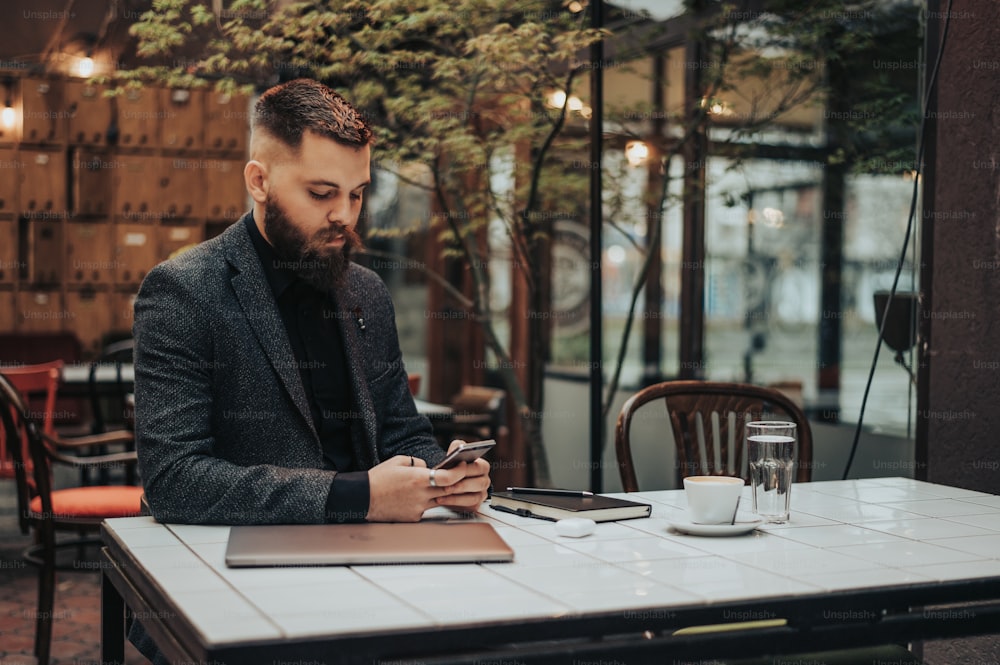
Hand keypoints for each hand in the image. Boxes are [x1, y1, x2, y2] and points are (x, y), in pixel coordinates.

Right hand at [365, 448, 488, 521]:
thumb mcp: (399, 461)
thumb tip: (429, 467)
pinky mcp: (413, 518)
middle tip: (458, 476)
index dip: (459, 472)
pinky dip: (426, 503)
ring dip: (442, 494)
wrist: (363, 498)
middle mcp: (421, 495)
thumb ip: (418, 463)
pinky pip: (426, 509)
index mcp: (418, 478)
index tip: (463, 466)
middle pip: (449, 490)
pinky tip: (415, 498)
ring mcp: (418, 508)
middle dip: (456, 483)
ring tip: (435, 486)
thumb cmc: (379, 478)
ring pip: (439, 501)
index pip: (448, 477)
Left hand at [433, 439, 491, 513]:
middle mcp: (484, 480)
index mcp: (482, 467)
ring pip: (474, 497)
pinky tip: (442, 500)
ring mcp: (481, 494)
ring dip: (457, 497)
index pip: (481, 467)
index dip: (468, 470)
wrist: (445, 480)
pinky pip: (468, 506)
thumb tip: (459, 446)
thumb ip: (456, 447)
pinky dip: (455, 504)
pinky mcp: (475, 505)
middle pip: (479, 484)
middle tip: (448, 486)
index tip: (456, 470)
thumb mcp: (453, 454)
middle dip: (462, 485)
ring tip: (442, 493)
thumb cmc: (451, 467)